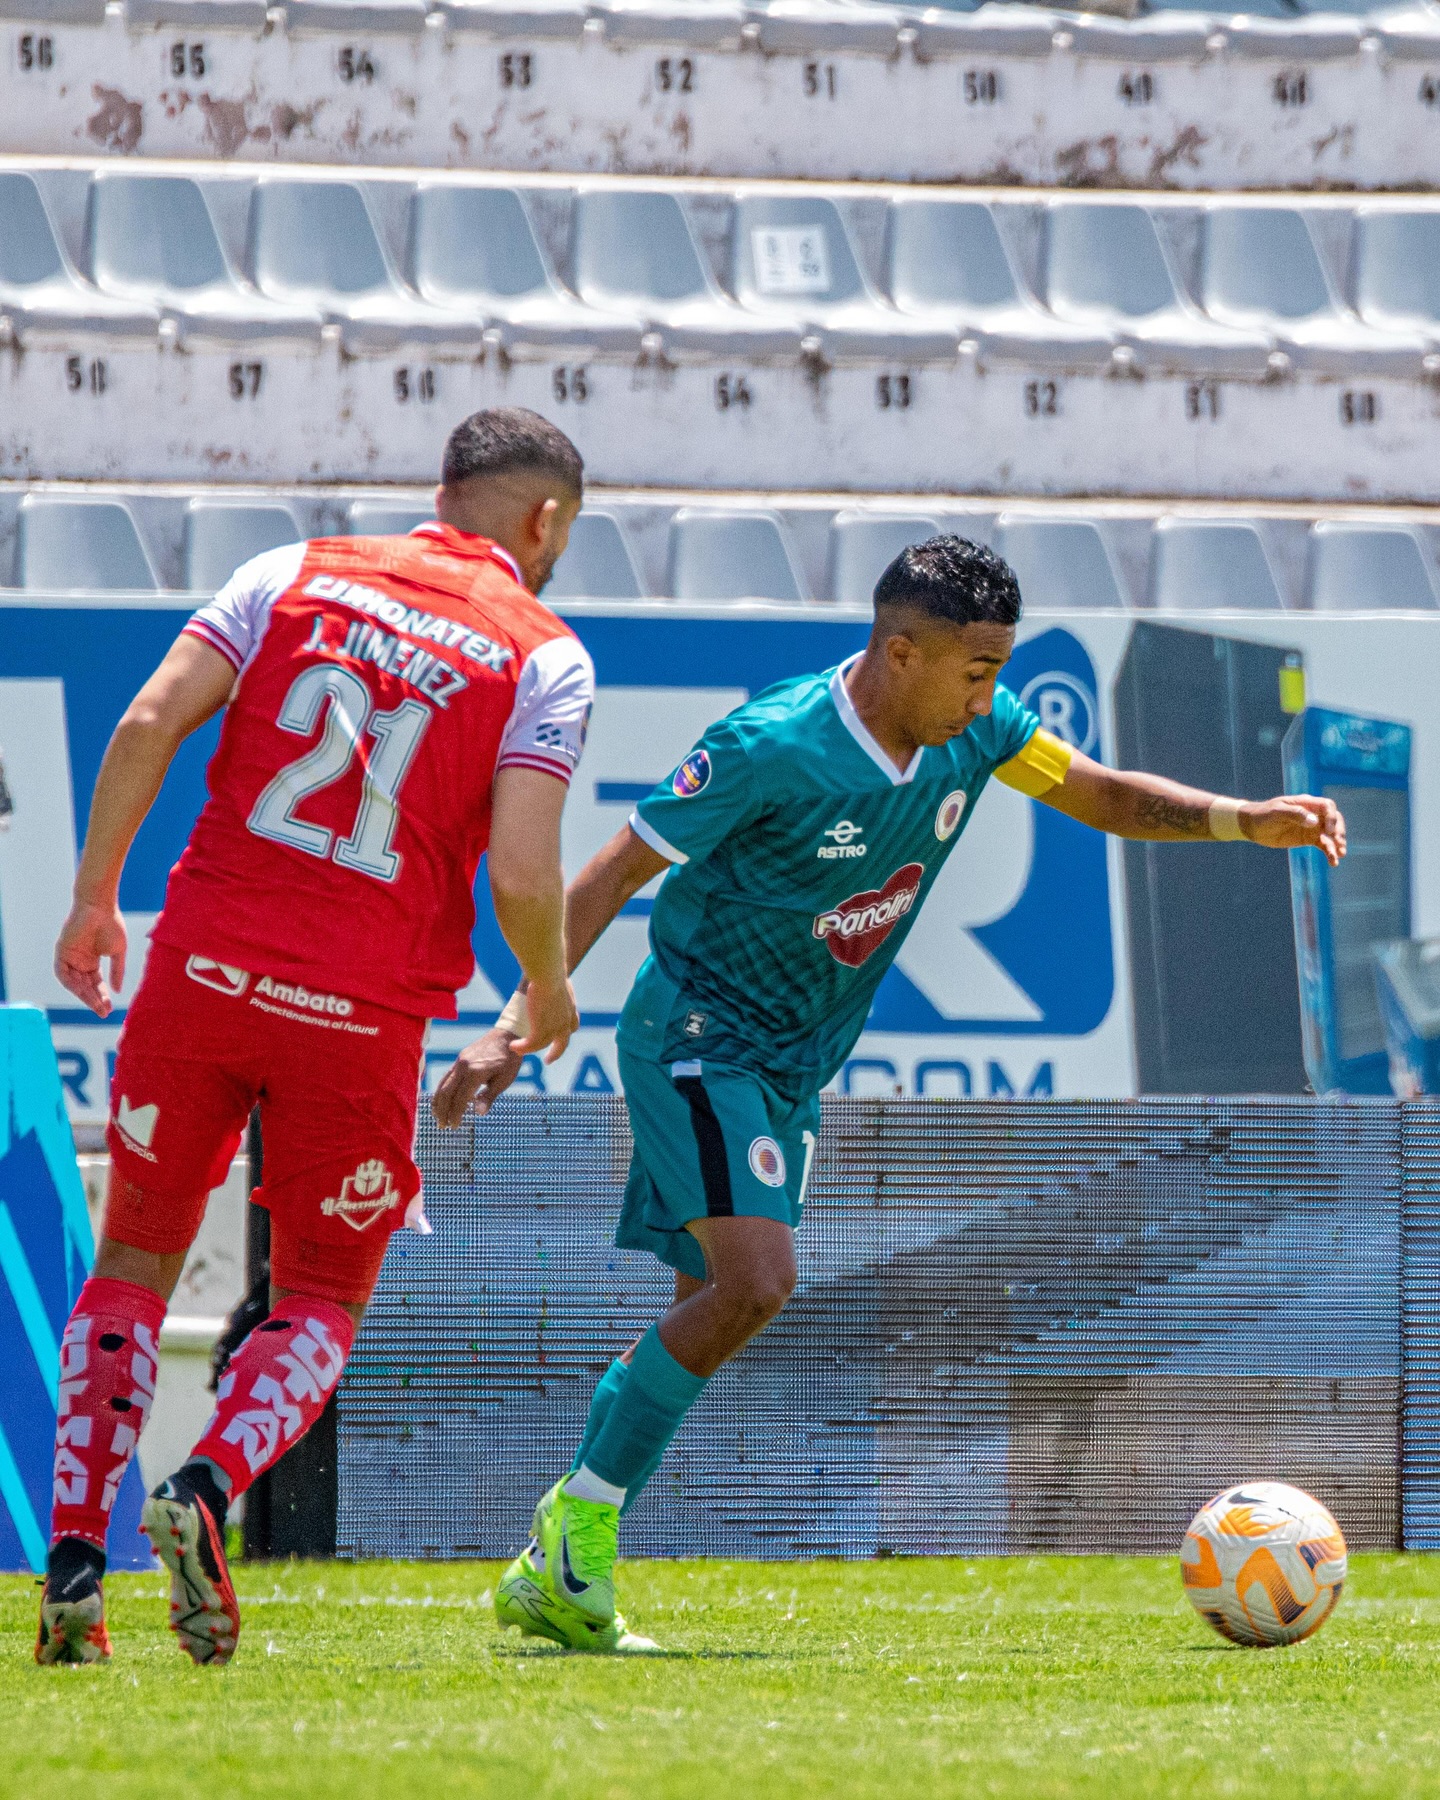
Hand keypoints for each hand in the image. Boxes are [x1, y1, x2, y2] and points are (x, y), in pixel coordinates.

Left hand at [53, 900, 127, 1016]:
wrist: (99, 906)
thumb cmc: (111, 924)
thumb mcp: (118, 952)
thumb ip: (117, 972)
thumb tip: (118, 991)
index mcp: (92, 961)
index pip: (96, 984)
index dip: (103, 996)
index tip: (110, 1009)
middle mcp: (79, 961)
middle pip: (85, 986)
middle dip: (94, 999)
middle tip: (104, 1012)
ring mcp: (70, 957)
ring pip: (74, 983)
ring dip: (84, 995)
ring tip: (96, 1005)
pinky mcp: (62, 951)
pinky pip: (63, 973)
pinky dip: (71, 983)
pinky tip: (82, 992)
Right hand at [430, 1028, 525, 1128]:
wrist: (506, 1036)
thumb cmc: (509, 1060)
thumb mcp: (504, 1080)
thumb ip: (489, 1096)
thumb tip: (478, 1113)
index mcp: (475, 1072)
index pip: (460, 1098)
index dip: (456, 1114)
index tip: (454, 1126)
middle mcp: (463, 1066)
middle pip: (446, 1092)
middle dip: (442, 1111)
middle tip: (443, 1126)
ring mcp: (459, 1062)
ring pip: (442, 1085)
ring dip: (438, 1103)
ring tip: (438, 1117)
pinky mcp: (459, 1060)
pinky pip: (446, 1078)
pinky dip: (441, 1091)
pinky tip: (442, 1101)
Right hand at [513, 972, 578, 1064]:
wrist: (548, 974)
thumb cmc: (550, 968)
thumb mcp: (555, 977)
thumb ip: (551, 981)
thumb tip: (544, 971)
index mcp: (570, 1008)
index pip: (572, 1026)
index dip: (565, 1032)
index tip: (558, 1036)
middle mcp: (565, 1021)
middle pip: (563, 1043)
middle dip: (556, 1052)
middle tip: (549, 1060)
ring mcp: (555, 1028)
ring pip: (542, 1045)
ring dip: (529, 1048)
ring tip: (517, 1049)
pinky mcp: (541, 1031)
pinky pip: (531, 1045)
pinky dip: (522, 1047)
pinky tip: (513, 1046)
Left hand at [1242, 794, 1345, 867]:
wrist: (1252, 826)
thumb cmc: (1263, 815)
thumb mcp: (1277, 812)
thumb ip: (1296, 814)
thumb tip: (1314, 822)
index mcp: (1306, 803)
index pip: (1327, 807)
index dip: (1332, 818)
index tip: (1328, 831)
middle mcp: (1312, 814)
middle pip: (1334, 820)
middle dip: (1339, 831)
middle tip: (1339, 843)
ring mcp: (1311, 827)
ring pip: (1330, 834)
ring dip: (1337, 844)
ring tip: (1339, 855)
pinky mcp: (1308, 839)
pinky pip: (1323, 845)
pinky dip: (1329, 852)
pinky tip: (1333, 862)